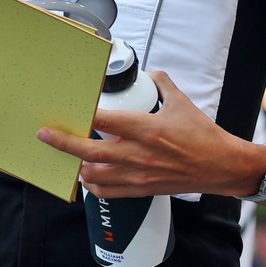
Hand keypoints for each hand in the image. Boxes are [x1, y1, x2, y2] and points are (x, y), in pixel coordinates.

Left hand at [37, 71, 262, 197]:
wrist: (220, 166)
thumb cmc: (203, 135)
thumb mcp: (182, 102)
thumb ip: (162, 84)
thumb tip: (149, 75)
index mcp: (147, 129)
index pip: (106, 120)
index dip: (84, 114)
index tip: (69, 109)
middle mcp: (138, 154)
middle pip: (89, 151)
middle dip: (63, 143)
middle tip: (45, 135)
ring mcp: (138, 175)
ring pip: (93, 175)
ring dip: (78, 165)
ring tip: (71, 155)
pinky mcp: (141, 189)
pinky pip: (107, 191)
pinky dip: (93, 184)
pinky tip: (89, 175)